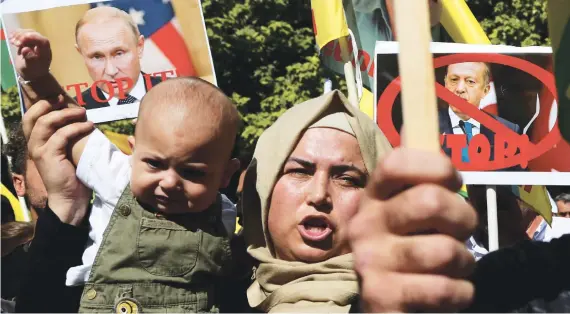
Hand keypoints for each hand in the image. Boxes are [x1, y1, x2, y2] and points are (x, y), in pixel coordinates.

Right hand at [9, 29, 51, 80]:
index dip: (31, 38)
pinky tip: (11, 38)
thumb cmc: (34, 70)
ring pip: (27, 32)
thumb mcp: (31, 67)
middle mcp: (42, 43)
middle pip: (33, 34)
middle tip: (14, 43)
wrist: (33, 73)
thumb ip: (29, 58)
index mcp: (46, 50)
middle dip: (22, 36)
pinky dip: (16, 34)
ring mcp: (35, 41)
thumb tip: (25, 49)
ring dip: (18, 35)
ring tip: (12, 42)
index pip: (41, 40)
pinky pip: (23, 34)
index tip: (20, 42)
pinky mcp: (28, 40)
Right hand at [23, 99, 93, 224]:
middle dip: (49, 104)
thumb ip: (66, 136)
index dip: (42, 105)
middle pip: (32, 117)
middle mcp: (33, 145)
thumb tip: (79, 116)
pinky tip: (89, 126)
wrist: (70, 198)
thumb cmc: (72, 174)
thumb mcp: (67, 151)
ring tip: (83, 113)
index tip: (60, 98)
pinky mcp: (49, 157)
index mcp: (36, 143)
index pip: (30, 118)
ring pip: (46, 123)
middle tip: (67, 101)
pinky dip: (76, 128)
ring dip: (66, 115)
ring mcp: (39, 151)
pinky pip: (61, 135)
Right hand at [349, 148, 477, 311]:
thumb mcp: (400, 213)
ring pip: (445, 250)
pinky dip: (460, 292)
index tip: (452, 180)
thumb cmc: (401, 253)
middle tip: (461, 231)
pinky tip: (447, 291)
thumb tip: (423, 129)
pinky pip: (446, 289)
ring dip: (464, 262)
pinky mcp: (382, 298)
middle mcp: (364, 226)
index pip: (396, 162)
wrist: (377, 306)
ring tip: (453, 267)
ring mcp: (370, 263)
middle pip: (431, 201)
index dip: (435, 165)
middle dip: (464, 218)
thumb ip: (414, 180)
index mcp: (371, 198)